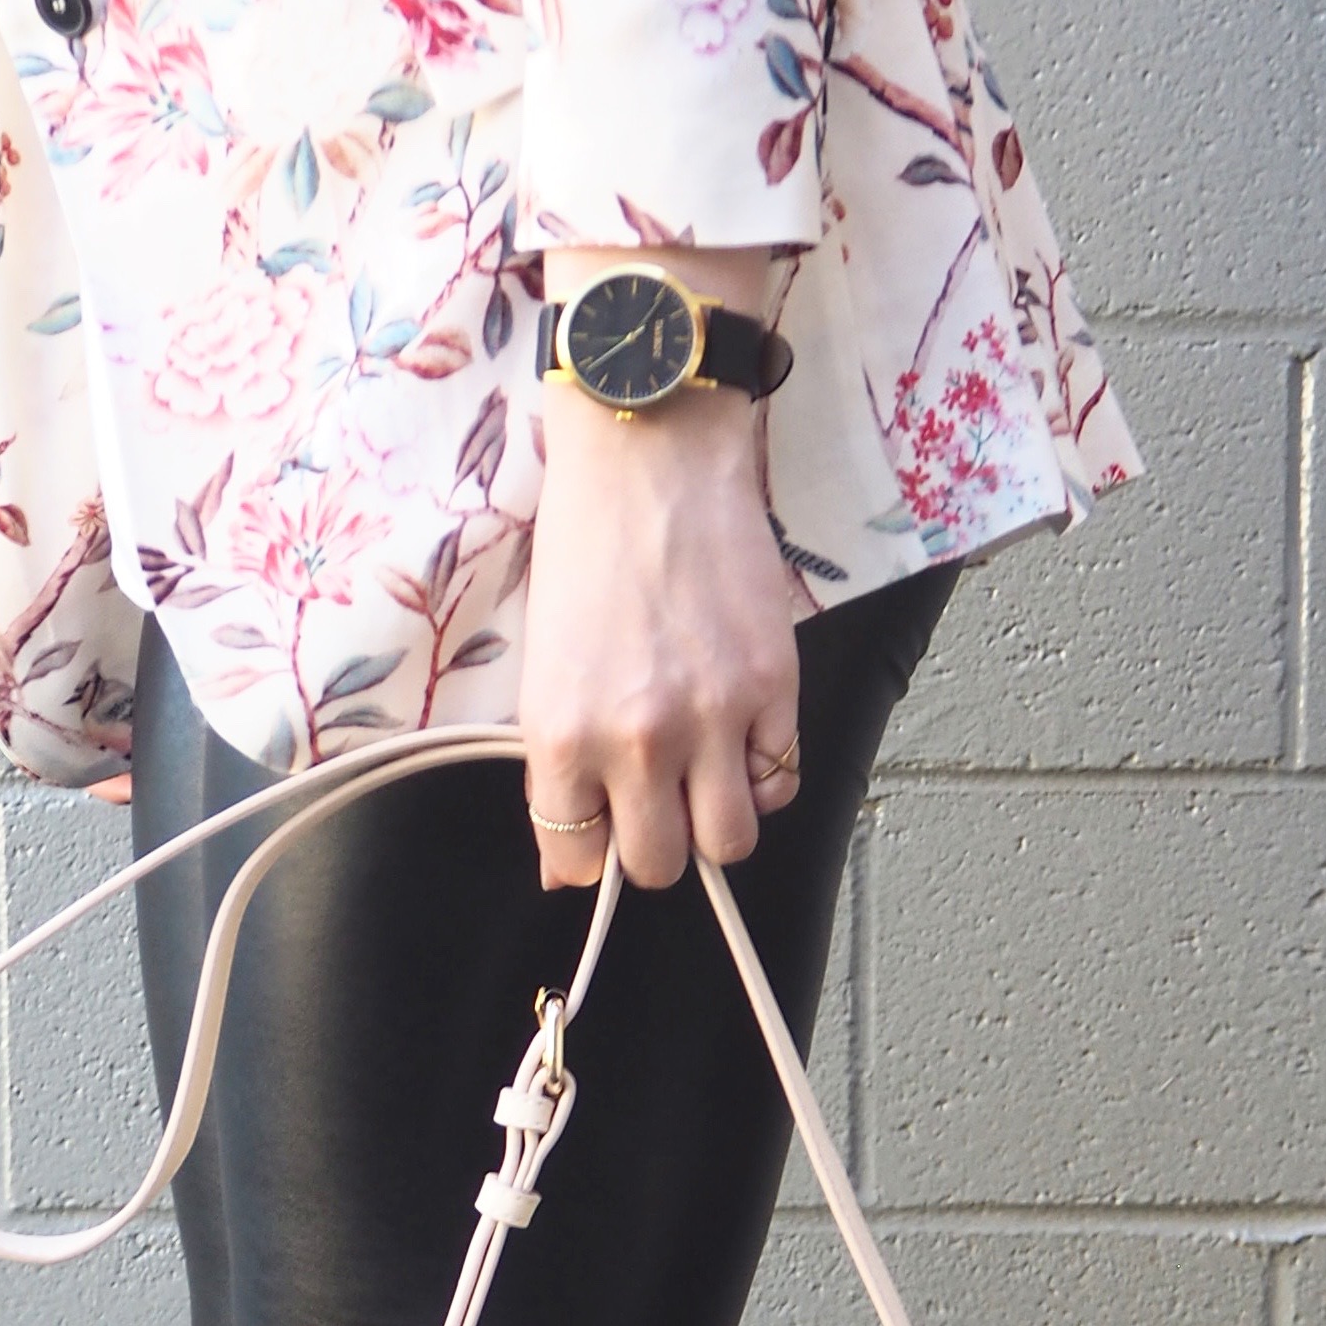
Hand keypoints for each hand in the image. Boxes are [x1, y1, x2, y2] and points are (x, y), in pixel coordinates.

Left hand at [519, 264, 801, 892]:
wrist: (650, 459)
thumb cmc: (584, 546)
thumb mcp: (543, 665)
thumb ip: (561, 760)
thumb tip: (570, 848)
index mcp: (562, 738)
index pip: (575, 860)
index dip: (589, 854)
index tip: (600, 832)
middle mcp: (637, 742)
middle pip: (658, 866)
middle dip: (656, 847)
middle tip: (658, 808)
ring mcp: (713, 719)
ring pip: (730, 842)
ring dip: (717, 822)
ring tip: (707, 780)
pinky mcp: (774, 687)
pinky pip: (781, 778)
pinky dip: (765, 774)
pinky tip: (744, 738)